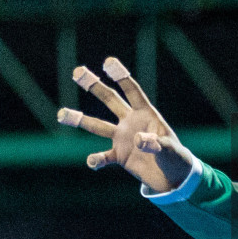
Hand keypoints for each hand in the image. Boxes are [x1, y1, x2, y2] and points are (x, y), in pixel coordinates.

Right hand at [58, 57, 195, 192]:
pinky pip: (103, 157)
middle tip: (77, 71)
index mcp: (146, 114)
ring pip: (97, 126)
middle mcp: (130, 122)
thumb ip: (156, 143)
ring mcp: (122, 138)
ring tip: (61, 113)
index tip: (109, 62)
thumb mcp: (170, 149)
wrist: (172, 176)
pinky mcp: (119, 156)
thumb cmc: (175, 157)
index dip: (122, 76)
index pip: (133, 92)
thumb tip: (138, 140)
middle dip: (94, 86)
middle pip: (110, 100)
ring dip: (80, 119)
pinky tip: (93, 162)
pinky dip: (97, 160)